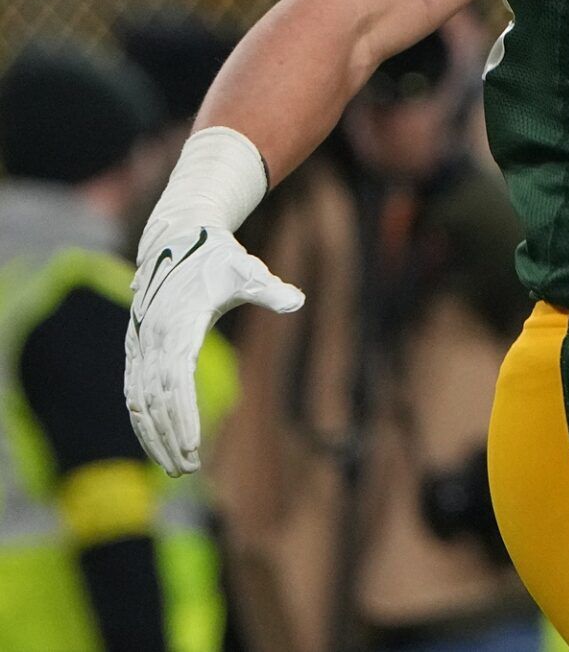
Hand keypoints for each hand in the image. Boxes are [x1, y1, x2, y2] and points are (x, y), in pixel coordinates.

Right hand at [124, 226, 303, 474]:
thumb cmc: (218, 258)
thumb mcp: (248, 271)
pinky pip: (133, 391)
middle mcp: (152, 336)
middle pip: (154, 399)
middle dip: (168, 436)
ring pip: (138, 400)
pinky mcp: (135, 348)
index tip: (193, 446)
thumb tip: (297, 301)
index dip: (181, 415)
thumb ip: (271, 290)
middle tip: (187, 469)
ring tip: (174, 466)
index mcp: (178, 322)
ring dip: (153, 435)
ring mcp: (139, 343)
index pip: (175, 380)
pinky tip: (156, 442)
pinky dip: (142, 420)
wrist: (179, 237)